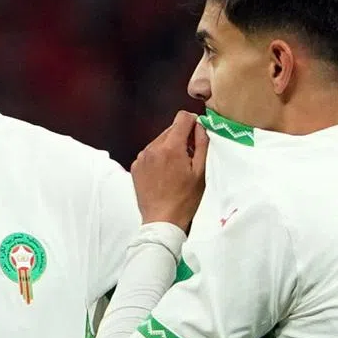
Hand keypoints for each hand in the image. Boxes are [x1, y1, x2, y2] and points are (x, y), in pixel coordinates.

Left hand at [131, 110, 207, 230]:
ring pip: (160, 140)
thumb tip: (200, 126)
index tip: (196, 135)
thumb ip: (202, 143)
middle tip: (188, 157)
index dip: (193, 123)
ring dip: (169, 148)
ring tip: (175, 168)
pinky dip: (158, 157)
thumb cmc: (185, 198)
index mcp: (171, 147)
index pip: (182, 117)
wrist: (162, 219)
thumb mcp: (201, 170)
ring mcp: (142, 157)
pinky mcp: (135, 166)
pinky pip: (150, 153)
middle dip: (182, 138)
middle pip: (171, 129)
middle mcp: (152, 148)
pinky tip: (164, 174)